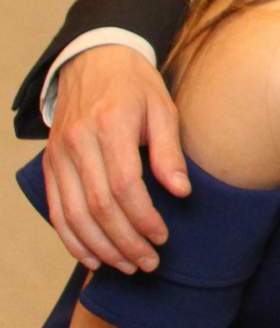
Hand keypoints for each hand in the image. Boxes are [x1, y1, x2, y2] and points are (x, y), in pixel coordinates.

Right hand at [46, 45, 187, 272]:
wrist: (93, 61)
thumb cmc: (136, 87)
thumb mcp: (163, 109)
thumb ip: (170, 151)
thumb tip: (181, 192)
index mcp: (110, 126)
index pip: (124, 185)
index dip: (143, 217)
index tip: (163, 237)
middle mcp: (78, 143)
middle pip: (97, 206)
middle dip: (124, 241)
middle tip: (149, 262)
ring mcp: (58, 156)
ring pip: (72, 215)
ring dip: (100, 247)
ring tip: (127, 266)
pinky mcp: (49, 165)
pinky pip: (55, 210)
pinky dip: (72, 239)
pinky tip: (92, 258)